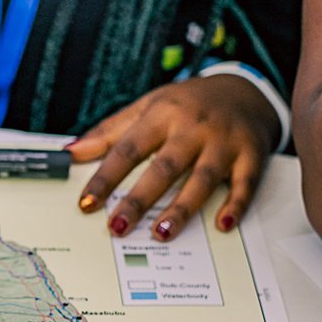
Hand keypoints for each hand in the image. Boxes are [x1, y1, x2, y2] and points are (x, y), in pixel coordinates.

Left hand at [68, 75, 279, 239]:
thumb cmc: (187, 103)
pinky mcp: (251, 155)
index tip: (86, 203)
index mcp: (163, 115)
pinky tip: (223, 224)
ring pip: (202, 178)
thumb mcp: (147, 106)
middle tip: (118, 226)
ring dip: (183, 208)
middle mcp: (193, 128)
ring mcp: (224, 142)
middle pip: (164, 167)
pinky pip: (244, 183)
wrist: (244, 88)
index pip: (128, 149)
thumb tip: (70, 153)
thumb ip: (109, 132)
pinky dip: (236, 204)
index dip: (105, 177)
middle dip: (139, 199)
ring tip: (161, 233)